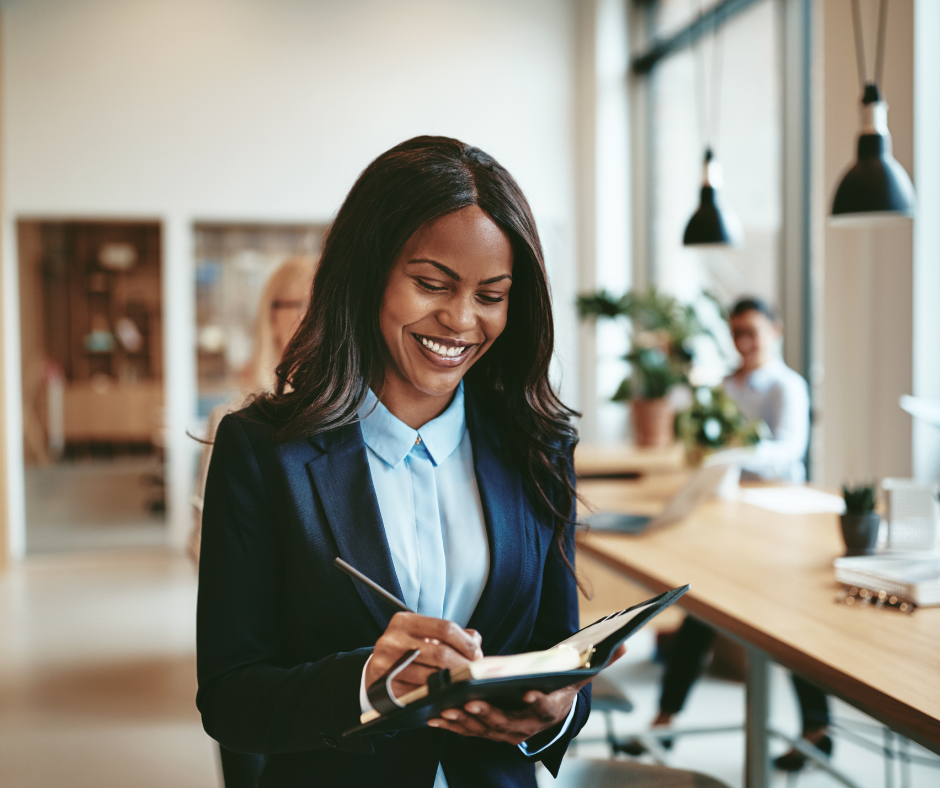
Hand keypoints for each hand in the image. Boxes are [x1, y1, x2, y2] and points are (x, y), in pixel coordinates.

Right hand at [367, 612, 482, 697]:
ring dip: (453, 684)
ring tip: (464, 685)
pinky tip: (446, 696)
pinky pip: (418, 695)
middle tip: (475, 674)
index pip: (445, 628)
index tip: (477, 655)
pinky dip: (436, 697)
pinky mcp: (384, 689)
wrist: (376, 671)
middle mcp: (392, 640)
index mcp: (404, 621)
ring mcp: (385, 665)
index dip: (466, 643)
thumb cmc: (408, 651)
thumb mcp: (424, 635)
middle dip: (464, 666)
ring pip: (431, 677)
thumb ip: (452, 635)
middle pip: (441, 654)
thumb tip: (475, 642)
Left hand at [426, 643, 627, 744]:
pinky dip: (452, 725)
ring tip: (447, 709)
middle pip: (509, 724)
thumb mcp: (584, 672)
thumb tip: (626, 642)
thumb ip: (603, 658)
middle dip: (489, 715)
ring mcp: (507, 731)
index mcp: (551, 709)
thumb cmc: (562, 685)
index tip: (529, 693)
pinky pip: (469, 731)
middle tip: (471, 703)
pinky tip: (434, 716)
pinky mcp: (488, 731)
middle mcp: (529, 726)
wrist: (551, 709)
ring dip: (465, 722)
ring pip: (485, 730)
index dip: (538, 702)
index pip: (547, 708)